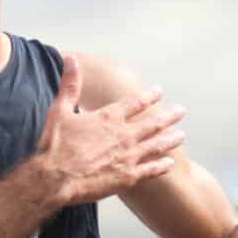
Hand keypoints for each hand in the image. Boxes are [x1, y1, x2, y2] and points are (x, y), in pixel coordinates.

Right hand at [32, 54, 185, 206]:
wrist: (55, 178)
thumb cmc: (55, 146)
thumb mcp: (59, 111)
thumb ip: (70, 85)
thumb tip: (72, 59)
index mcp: (109, 117)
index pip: (135, 103)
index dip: (150, 96)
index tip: (160, 92)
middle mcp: (124, 135)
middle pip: (153, 123)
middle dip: (169, 116)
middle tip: (181, 111)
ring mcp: (128, 156)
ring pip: (157, 145)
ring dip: (170, 139)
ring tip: (182, 135)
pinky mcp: (127, 177)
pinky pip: (151, 170)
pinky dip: (161, 166)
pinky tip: (169, 163)